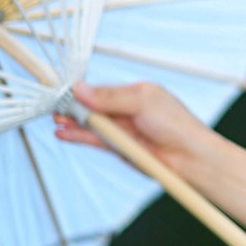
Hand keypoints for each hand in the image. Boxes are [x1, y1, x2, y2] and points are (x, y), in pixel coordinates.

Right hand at [52, 81, 219, 179]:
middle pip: (95, 106)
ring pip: (92, 123)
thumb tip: (80, 88)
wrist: (189, 156)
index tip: (64, 92)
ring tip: (56, 121)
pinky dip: (79, 136)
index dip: (83, 92)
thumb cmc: (176, 125)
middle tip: (55, 107)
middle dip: (74, 107)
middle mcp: (130, 110)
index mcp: (138, 93)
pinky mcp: (121, 147)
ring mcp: (124, 129)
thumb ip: (110, 97)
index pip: (103, 90)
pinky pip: (95, 139)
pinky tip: (64, 133)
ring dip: (73, 122)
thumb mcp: (142, 102)